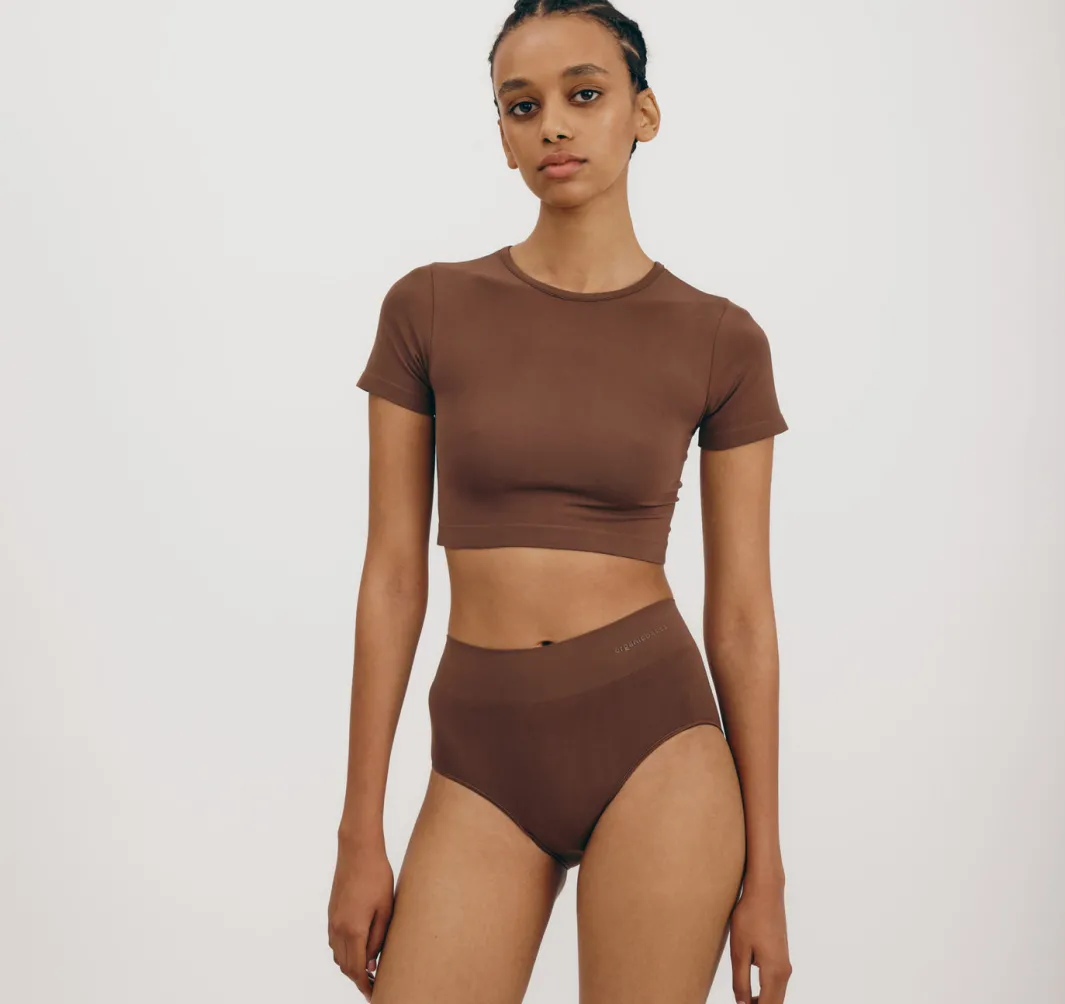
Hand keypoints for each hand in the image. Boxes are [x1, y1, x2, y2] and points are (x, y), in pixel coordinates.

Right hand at [327, 835, 394, 1000]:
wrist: (357, 850)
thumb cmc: (377, 875)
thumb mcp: (385, 908)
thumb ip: (378, 938)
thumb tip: (372, 961)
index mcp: (353, 930)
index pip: (356, 969)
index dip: (365, 985)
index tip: (374, 993)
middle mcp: (338, 928)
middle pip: (345, 965)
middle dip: (358, 978)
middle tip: (374, 983)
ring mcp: (332, 920)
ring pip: (338, 955)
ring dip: (351, 964)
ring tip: (369, 967)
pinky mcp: (332, 912)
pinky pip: (335, 941)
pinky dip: (345, 951)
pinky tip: (359, 947)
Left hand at [729, 877, 791, 1003]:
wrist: (766, 891)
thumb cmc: (749, 917)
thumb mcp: (739, 950)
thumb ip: (741, 980)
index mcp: (774, 972)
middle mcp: (784, 971)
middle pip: (775, 1003)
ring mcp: (785, 963)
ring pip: (776, 995)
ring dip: (763, 1002)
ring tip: (744, 1003)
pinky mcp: (782, 956)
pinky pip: (776, 984)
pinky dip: (766, 993)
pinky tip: (751, 993)